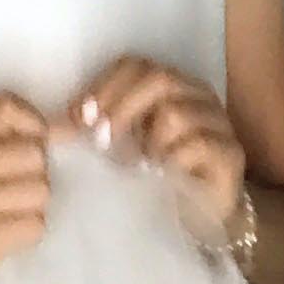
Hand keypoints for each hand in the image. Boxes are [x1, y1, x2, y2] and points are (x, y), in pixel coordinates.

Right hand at [0, 92, 53, 283]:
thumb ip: (21, 136)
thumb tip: (74, 127)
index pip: (7, 107)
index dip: (34, 124)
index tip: (34, 144)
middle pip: (34, 153)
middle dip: (39, 173)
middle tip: (21, 188)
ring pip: (40, 190)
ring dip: (38, 205)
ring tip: (16, 211)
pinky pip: (35, 225)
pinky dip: (32, 230)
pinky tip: (13, 231)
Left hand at [62, 55, 246, 244]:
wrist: (204, 219)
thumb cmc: (160, 177)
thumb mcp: (125, 145)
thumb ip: (97, 128)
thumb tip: (53, 127)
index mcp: (172, 84)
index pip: (135, 64)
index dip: (104, 85)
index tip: (79, 117)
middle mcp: (198, 94)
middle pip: (157, 78)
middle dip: (121, 107)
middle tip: (100, 139)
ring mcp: (218, 121)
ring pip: (175, 113)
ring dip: (149, 142)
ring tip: (143, 165)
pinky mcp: (231, 153)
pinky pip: (196, 145)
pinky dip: (172, 161)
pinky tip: (165, 176)